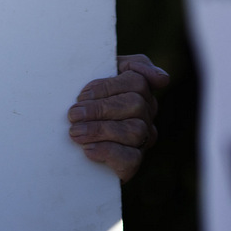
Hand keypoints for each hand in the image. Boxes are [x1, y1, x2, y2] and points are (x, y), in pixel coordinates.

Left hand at [68, 54, 167, 181]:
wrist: (67, 146)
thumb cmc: (82, 103)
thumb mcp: (93, 77)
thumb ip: (120, 65)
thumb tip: (163, 79)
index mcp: (139, 91)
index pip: (137, 81)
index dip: (108, 86)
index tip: (82, 94)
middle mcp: (145, 115)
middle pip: (136, 104)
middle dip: (100, 108)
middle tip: (73, 114)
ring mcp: (142, 140)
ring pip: (135, 131)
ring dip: (100, 130)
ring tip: (75, 132)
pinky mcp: (132, 165)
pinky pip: (131, 159)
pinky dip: (108, 152)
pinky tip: (88, 149)